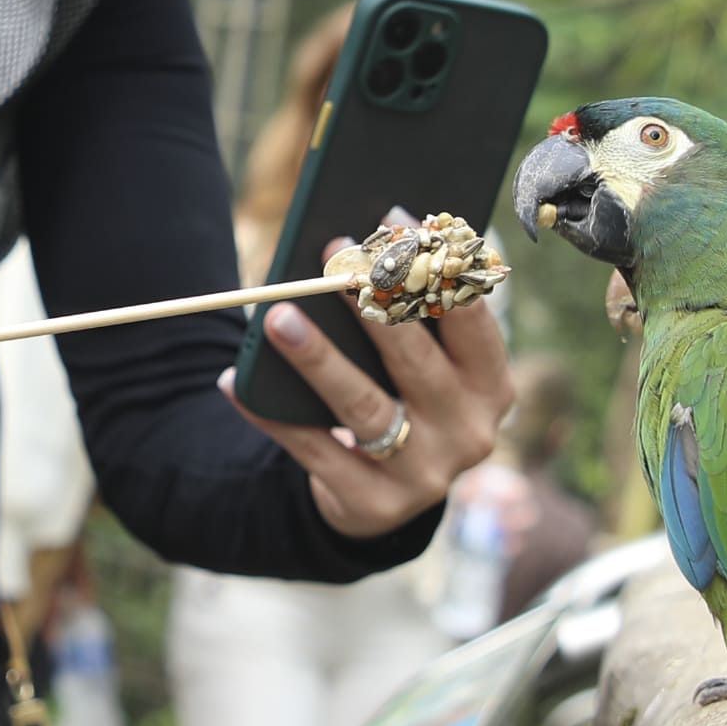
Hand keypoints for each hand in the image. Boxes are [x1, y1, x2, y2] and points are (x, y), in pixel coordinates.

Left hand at [225, 217, 516, 540]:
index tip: (392, 221)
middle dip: (373, 306)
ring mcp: (423, 475)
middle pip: (415, 362)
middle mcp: (468, 432)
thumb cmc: (404, 398)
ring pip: (363, 407)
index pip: (470, 320)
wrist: (385, 494)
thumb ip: (412, 318)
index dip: (433, 268)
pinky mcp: (371, 504)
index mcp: (491, 386)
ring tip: (278, 317)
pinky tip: (235, 382)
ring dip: (318, 358)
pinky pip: (313, 451)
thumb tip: (354, 249)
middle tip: (331, 261)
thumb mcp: (429, 366)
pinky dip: (272, 415)